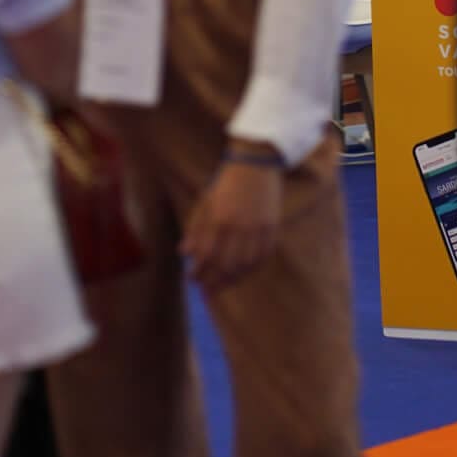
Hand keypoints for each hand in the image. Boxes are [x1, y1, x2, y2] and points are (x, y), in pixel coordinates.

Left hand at [181, 157, 283, 291]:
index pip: (206, 255)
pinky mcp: (272, 228)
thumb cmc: (226, 182)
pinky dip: (251, 270)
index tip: (191, 279)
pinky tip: (241, 275)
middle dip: (213, 282)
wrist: (256, 164)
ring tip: (221, 286)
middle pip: (226, 265)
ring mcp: (258, 229)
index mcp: (219, 218)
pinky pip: (262, 258)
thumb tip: (184, 252)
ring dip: (232, 280)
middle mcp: (239, 226)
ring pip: (245, 265)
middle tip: (206, 291)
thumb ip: (195, 227)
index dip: (198, 271)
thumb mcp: (205, 200)